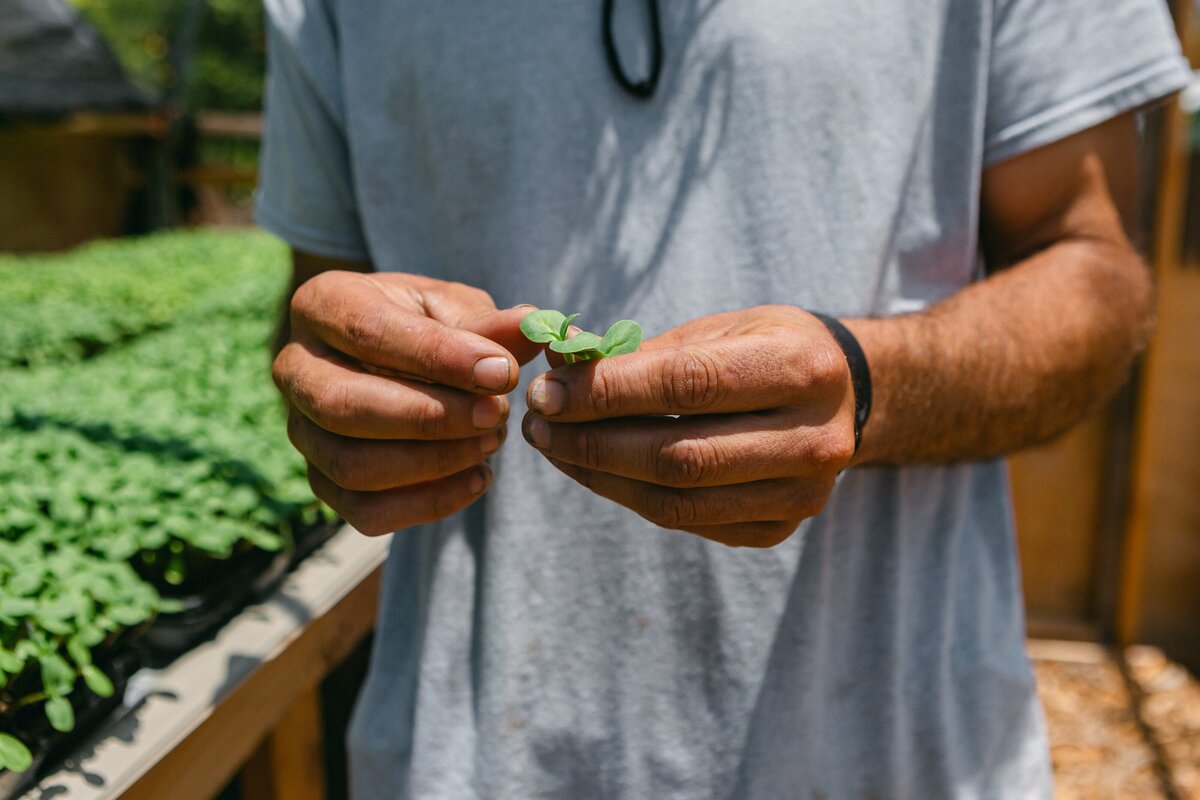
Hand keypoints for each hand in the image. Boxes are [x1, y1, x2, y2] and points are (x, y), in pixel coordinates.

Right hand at [273, 271, 541, 533]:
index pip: (369, 333)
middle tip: (498, 414)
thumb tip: (531, 328)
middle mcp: (294, 369)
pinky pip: (365, 512)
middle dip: (431, 418)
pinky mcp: (322, 481)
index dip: (439, 358)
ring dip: (433, 462)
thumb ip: (488, 324)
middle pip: (345, 407)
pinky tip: (478, 479)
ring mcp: (302, 431)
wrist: (396, 356)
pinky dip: (428, 504)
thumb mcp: (456, 309)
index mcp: (322, 304)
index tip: (503, 372)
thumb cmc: (427, 323)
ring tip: (492, 442)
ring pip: (352, 466)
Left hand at [522, 306, 855, 547]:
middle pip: (679, 455)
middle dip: (593, 441)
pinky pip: (689, 520)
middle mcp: (813, 439)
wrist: (845, 395)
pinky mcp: (779, 529)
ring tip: (553, 447)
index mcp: (802, 368)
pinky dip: (631, 496)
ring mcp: (801, 494)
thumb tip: (556, 364)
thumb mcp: (720, 329)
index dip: (609, 392)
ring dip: (600, 476)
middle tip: (537, 423)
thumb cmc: (767, 349)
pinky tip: (595, 468)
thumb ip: (644, 352)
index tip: (547, 390)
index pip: (688, 385)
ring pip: (678, 500)